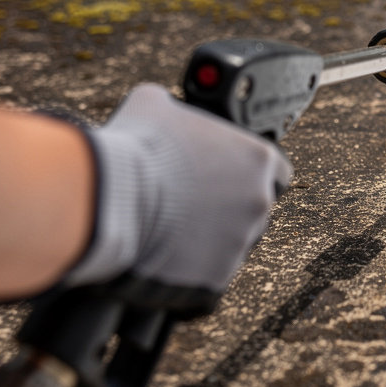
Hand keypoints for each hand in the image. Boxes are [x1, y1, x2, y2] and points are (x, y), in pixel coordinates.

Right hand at [66, 84, 290, 293]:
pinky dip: (190, 273)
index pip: (276, 171)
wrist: (109, 199)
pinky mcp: (216, 280)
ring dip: (209, 241)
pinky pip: (208, 279)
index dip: (250, 174)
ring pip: (231, 245)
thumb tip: (171, 112)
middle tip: (189, 206)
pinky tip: (164, 259)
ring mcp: (240, 244)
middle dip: (228, 210)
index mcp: (257, 159)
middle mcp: (259, 203)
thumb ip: (180, 112)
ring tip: (169, 230)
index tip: (228, 178)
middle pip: (254, 211)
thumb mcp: (156, 105)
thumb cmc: (135, 148)